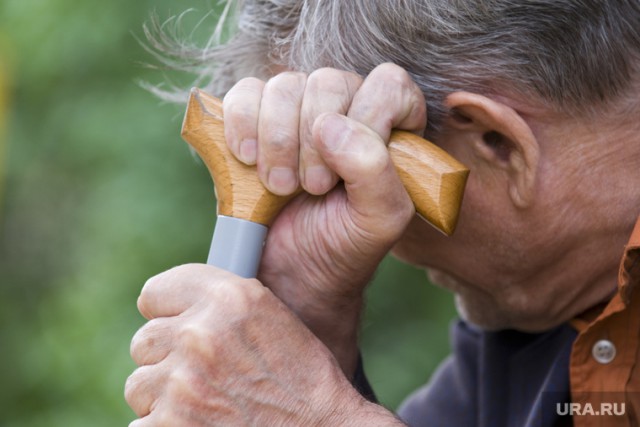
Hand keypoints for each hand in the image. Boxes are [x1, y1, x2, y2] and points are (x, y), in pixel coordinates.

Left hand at [125, 264, 403, 425]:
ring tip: (207, 401)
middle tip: (204, 373)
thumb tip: (173, 310)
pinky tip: (202, 422)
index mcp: (228, 298)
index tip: (176, 325)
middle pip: (145, 340)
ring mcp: (181, 385)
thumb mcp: (269, 316)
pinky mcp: (170, 426)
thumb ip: (218, 305)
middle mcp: (200, 335)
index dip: (167, 312)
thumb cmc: (302, 377)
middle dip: (168, 358)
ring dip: (164, 395)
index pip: (155, 293)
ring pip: (139, 384)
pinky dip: (165, 426)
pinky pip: (142, 423)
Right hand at [222, 64, 425, 373]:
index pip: (387, 85)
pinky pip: (244, 93)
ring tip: (280, 186)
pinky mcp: (254, 117)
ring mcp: (297, 110)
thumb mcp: (379, 221)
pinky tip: (248, 161)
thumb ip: (375, 172)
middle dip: (313, 141)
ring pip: (284, 85)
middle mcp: (346, 108)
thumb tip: (329, 124)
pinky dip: (241, 125)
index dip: (366, 120)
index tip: (345, 173)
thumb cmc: (343, 245)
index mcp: (391, 126)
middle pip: (329, 82)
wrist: (291, 272)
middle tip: (312, 188)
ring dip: (277, 140)